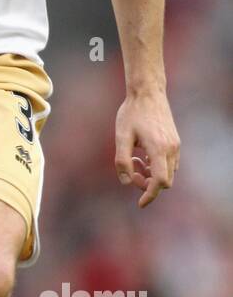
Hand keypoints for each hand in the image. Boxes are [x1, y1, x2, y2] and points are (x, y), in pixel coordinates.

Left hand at [114, 88, 179, 207]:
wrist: (148, 92)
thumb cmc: (132, 113)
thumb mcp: (121, 137)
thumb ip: (122, 161)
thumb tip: (125, 181)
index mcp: (159, 149)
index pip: (160, 182)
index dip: (150, 195)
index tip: (140, 203)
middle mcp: (172, 149)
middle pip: (165, 180)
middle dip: (148, 183)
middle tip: (131, 171)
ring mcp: (176, 145)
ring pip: (168, 172)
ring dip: (152, 173)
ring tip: (134, 159)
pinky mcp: (175, 141)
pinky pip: (170, 162)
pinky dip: (157, 165)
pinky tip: (143, 154)